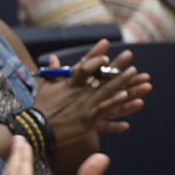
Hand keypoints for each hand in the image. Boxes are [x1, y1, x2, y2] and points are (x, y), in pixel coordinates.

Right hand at [30, 40, 151, 139]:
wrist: (37, 127)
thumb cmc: (41, 106)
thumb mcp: (46, 86)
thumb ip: (54, 71)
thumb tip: (53, 57)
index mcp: (70, 84)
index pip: (85, 67)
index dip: (95, 58)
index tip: (105, 47)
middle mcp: (80, 93)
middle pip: (102, 78)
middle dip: (117, 67)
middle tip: (129, 55)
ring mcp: (86, 108)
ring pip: (109, 95)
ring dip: (124, 86)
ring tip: (137, 77)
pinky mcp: (87, 122)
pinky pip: (105, 119)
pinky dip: (115, 116)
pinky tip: (127, 112)